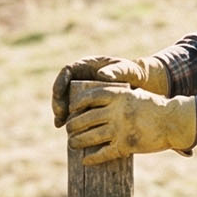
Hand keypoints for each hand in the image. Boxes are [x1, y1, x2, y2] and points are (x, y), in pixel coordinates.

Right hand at [49, 55, 168, 124]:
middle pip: (62, 89)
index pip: (67, 71)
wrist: (140, 86)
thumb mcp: (127, 70)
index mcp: (86, 66)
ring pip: (65, 102)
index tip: (57, 93)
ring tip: (60, 125)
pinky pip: (74, 113)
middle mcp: (80, 79)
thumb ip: (117, 71)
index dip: (59, 82)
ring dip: (60, 113)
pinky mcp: (85, 106)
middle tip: (59, 114)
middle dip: (58, 101)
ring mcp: (82, 93)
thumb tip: (102, 75)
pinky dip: (69, 121)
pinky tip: (67, 130)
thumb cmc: (133, 74)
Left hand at [65, 86, 195, 164]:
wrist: (174, 121)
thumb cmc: (155, 108)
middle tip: (69, 130)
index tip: (71, 109)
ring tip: (72, 143)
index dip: (76, 104)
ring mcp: (120, 129)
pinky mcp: (126, 145)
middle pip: (84, 118)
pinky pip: (102, 153)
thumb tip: (97, 107)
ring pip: (89, 137)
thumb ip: (117, 99)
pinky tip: (86, 161)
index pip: (88, 97)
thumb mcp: (134, 95)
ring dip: (77, 142)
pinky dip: (92, 158)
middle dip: (72, 126)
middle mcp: (116, 111)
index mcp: (118, 95)